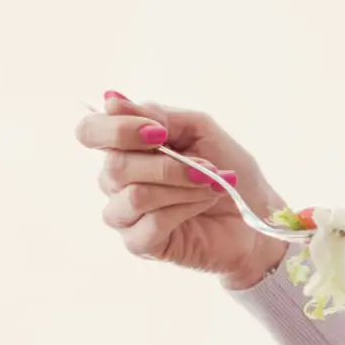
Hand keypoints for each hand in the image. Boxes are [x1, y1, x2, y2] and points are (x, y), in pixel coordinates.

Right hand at [76, 93, 288, 288]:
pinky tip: (204, 204)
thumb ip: (156, 115)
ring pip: (135, 195)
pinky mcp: (140, 243)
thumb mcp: (197, 128)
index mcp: (125, 147)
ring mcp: (124, 215)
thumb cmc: (225, 165)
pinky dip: (186, 208)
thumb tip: (111, 101)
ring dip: (182, 186)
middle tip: (205, 167)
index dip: (116, 129)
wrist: (254, 211)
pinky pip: (152, 223)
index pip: (89, 132)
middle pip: (115, 166)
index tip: (158, 133)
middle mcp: (115, 181)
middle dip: (168, 165)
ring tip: (211, 185)